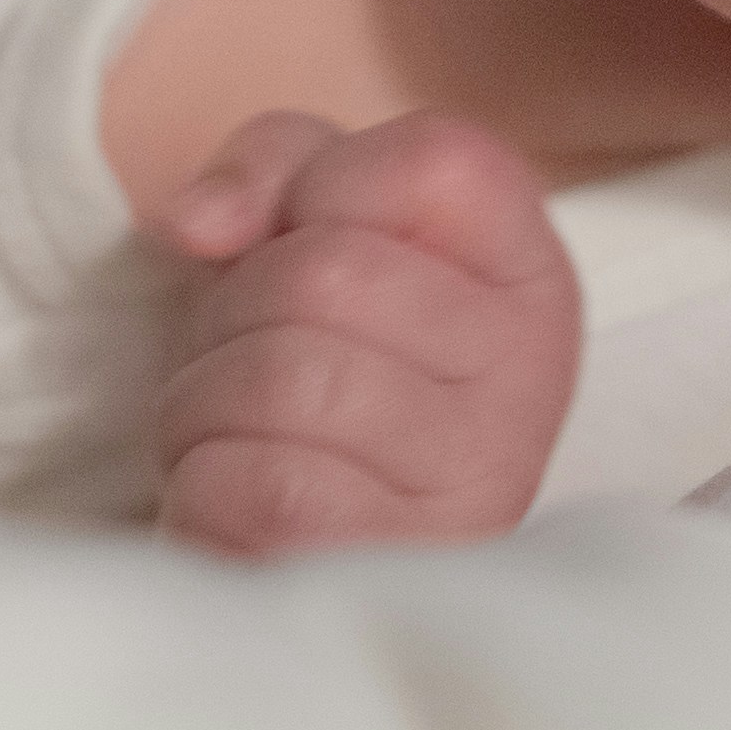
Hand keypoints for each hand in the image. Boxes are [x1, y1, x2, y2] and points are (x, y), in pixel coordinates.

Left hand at [148, 110, 578, 555]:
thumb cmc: (312, 383)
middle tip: (254, 363)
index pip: (434, 160)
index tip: (305, 245)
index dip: (322, 188)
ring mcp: (474, 482)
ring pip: (279, 378)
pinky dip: (204, 485)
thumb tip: (201, 221)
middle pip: (326, 271)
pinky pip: (253, 485)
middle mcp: (529, 377)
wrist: (304, 564)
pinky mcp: (390, 569)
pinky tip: (244, 505)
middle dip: (235, 312)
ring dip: (207, 403)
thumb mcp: (309, 235)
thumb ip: (274, 168)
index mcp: (529, 279)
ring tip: (244, 434)